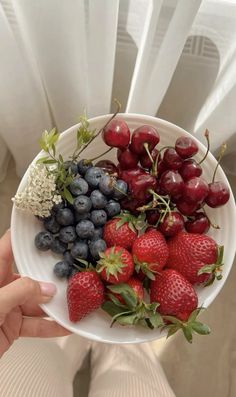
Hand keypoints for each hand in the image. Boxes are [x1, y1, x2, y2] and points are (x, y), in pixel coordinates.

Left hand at [0, 230, 69, 356]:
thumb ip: (21, 292)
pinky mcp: (12, 326)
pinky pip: (36, 324)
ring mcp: (8, 307)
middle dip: (50, 277)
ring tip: (74, 303)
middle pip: (30, 276)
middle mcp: (1, 287)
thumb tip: (47, 289)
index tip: (42, 224)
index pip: (9, 247)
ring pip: (36, 301)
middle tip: (70, 272)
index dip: (24, 235)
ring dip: (55, 305)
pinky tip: (65, 325)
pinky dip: (51, 326)